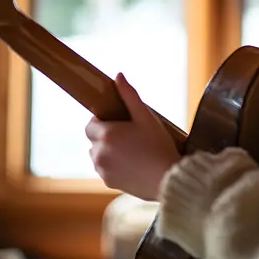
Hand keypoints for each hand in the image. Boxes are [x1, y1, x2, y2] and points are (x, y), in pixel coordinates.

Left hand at [85, 72, 181, 199]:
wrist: (168, 179)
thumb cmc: (159, 146)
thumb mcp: (146, 117)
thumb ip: (130, 96)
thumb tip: (118, 76)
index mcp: (106, 134)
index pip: (90, 124)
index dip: (102, 121)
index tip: (118, 121)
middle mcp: (98, 153)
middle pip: (93, 140)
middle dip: (106, 136)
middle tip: (129, 135)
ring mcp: (102, 170)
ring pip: (98, 155)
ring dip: (108, 151)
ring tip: (132, 150)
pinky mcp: (108, 183)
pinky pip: (105, 169)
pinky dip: (114, 165)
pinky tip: (134, 164)